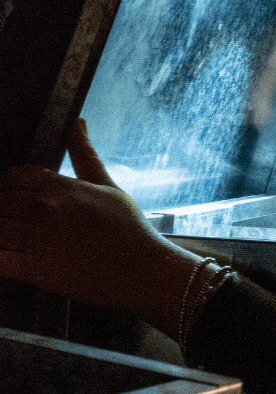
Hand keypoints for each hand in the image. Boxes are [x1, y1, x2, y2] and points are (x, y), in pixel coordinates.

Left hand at [0, 120, 200, 335]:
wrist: (142, 269)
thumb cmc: (128, 228)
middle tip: (19, 224)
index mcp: (63, 187)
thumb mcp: (108, 186)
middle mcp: (46, 209)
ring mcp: (38, 239)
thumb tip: (76, 123)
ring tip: (16, 240)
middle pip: (0, 202)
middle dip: (4, 212)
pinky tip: (10, 258)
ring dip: (1, 234)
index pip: (14, 176)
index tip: (21, 200)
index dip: (11, 187)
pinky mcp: (33, 270)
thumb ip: (85, 154)